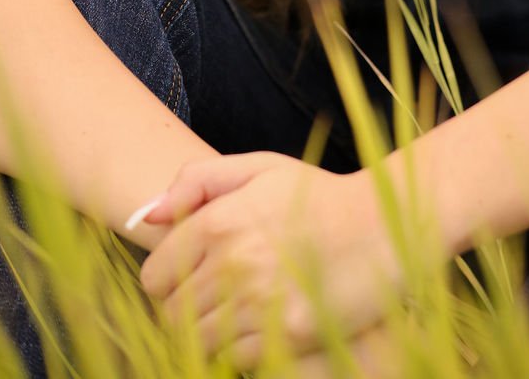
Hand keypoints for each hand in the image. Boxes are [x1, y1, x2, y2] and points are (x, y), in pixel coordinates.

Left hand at [136, 152, 415, 366]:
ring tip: (234, 316)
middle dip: (184, 311)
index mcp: (218, 221)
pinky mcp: (289, 333)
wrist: (382, 226)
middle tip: (212, 300)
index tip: (188, 279)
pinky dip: (241, 351)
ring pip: (199, 342)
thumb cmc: (318, 195)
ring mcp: (260, 301)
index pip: (155, 276)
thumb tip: (146, 214)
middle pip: (171, 315)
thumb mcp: (260, 169)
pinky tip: (260, 329)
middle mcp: (233, 262)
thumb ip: (198, 181)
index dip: (166, 282)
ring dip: (208, 335)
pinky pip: (237, 359)